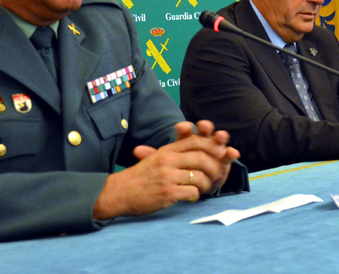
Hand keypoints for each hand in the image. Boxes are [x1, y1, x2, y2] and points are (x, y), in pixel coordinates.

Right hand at [92, 120, 238, 219]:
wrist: (118, 192)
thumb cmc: (139, 176)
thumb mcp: (155, 158)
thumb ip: (175, 153)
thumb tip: (199, 148)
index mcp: (166, 150)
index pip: (194, 141)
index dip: (211, 146)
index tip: (220, 152)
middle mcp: (168, 160)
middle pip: (201, 158)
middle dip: (214, 166)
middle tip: (218, 174)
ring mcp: (167, 176)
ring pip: (199, 176)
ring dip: (206, 183)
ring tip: (205, 188)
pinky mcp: (167, 193)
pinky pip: (191, 192)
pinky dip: (196, 195)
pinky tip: (193, 197)